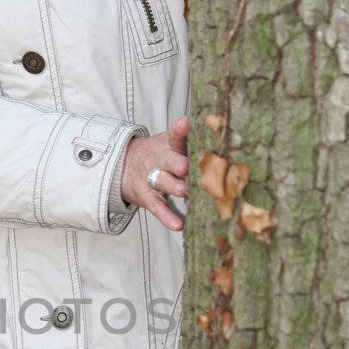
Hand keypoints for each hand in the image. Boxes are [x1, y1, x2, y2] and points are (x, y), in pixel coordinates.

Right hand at [120, 115, 188, 231]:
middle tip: (186, 166)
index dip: (180, 130)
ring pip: (164, 183)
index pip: (174, 135)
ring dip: (175, 187)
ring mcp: (152, 179)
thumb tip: (225, 135)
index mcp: (168, 145)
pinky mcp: (147, 197)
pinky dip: (167, 217)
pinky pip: (157, 207)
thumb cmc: (160, 154)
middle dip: (177, 163)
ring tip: (186, 192)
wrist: (123, 165)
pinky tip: (178, 225)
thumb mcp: (170, 143)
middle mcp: (160, 160)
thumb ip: (191, 141)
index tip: (186, 123)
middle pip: (169, 160)